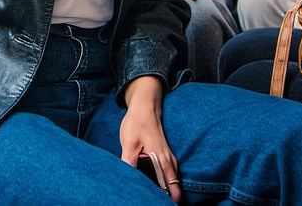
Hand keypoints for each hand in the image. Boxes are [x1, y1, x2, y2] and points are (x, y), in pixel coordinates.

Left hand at [121, 76, 180, 201]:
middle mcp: (169, 161)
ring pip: (172, 182)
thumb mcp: (129, 142)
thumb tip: (128, 179)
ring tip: (161, 202)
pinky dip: (166, 184)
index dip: (167, 200)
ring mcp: (168, 158)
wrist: (146, 105)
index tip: (161, 205)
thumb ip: (129, 162)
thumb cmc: (137, 123)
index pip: (170, 188)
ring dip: (168, 192)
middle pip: (174, 188)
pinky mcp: (164, 156)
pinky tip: (158, 189)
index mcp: (161, 161)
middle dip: (169, 199)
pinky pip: (169, 175)